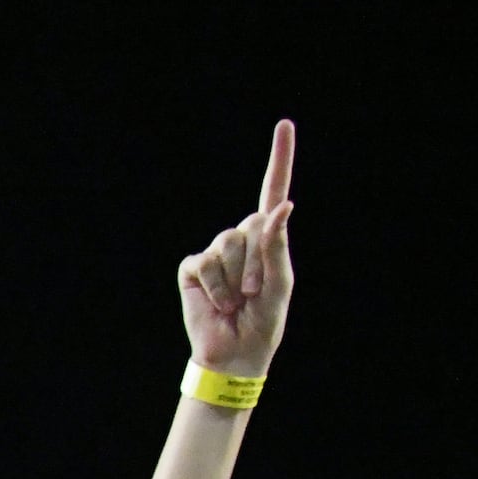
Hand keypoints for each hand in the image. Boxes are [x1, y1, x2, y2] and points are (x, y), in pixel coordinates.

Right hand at [178, 119, 296, 378]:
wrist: (234, 353)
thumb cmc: (263, 320)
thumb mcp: (280, 283)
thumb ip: (278, 245)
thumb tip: (283, 207)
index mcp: (267, 239)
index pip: (273, 191)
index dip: (279, 159)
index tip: (284, 125)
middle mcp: (240, 239)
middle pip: (250, 226)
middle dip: (256, 262)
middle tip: (254, 293)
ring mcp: (214, 252)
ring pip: (227, 246)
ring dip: (235, 280)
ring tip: (236, 302)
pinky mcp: (192, 268)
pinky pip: (204, 264)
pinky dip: (214, 288)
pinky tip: (218, 303)